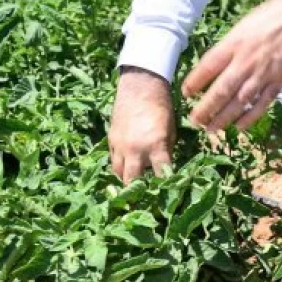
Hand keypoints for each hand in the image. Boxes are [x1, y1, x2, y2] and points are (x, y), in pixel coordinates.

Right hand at [109, 66, 175, 183]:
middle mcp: (136, 149)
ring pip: (118, 172)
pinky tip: (127, 165)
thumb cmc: (161, 107)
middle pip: (133, 181)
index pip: (161, 174)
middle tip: (145, 193)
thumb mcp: (170, 130)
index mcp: (156, 146)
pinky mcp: (111, 139)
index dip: (164, 185)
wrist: (140, 87)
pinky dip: (120, 165)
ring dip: (127, 178)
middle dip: (139, 189)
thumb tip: (163, 167)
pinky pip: (113, 159)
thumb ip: (166, 150)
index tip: (166, 192)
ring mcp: (120, 145)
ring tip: (135, 181)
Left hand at [182, 0, 281, 131]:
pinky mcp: (279, 82)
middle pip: (221, 90)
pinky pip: (261, 104)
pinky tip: (238, 127)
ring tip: (211, 129)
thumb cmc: (274, 15)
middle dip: (205, 109)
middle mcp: (246, 61)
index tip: (185, 93)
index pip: (207, 67)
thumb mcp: (244, 24)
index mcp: (234, 43)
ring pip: (239, 102)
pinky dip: (248, 118)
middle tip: (194, 120)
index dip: (194, 83)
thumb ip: (230, 45)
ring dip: (223, 118)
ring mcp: (263, 74)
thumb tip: (216, 63)